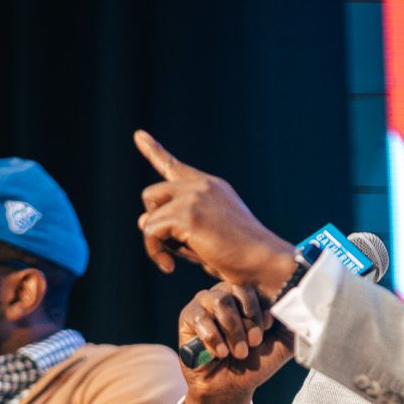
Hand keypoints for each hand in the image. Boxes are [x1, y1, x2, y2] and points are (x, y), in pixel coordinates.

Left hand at [134, 130, 296, 298]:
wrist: (264, 262)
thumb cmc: (241, 257)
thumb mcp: (205, 237)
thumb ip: (175, 226)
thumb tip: (141, 221)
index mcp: (210, 187)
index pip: (175, 167)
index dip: (154, 151)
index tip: (138, 136)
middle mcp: (201, 185)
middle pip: (152, 195)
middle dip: (156, 222)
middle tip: (175, 247)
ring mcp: (193, 197)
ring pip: (149, 217)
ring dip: (156, 242)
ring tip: (175, 259)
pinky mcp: (187, 214)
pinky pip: (151, 232)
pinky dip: (154, 252)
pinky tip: (169, 266)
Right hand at [179, 282, 293, 403]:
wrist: (229, 387)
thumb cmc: (254, 363)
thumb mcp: (281, 345)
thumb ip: (294, 326)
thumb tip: (307, 307)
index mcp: (249, 296)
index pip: (257, 287)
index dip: (262, 309)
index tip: (266, 329)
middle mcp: (227, 293)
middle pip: (238, 290)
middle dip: (248, 320)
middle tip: (252, 343)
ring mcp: (206, 302)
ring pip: (220, 301)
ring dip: (233, 330)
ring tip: (237, 352)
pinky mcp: (188, 316)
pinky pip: (200, 317)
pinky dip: (213, 337)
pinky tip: (219, 353)